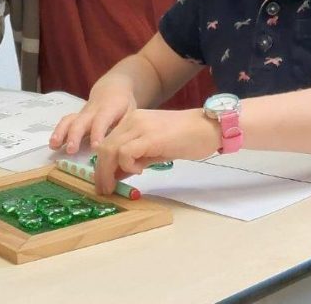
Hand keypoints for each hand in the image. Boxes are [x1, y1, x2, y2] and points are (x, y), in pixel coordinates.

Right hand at [49, 83, 136, 154]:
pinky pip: (65, 122)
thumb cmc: (124, 105)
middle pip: (81, 121)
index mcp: (109, 109)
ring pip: (69, 120)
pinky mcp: (76, 116)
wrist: (113, 88)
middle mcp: (92, 110)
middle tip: (71, 150)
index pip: (102, 120)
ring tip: (54, 146)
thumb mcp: (131, 113)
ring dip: (61, 133)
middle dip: (74, 135)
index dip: (98, 133)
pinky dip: (58, 132)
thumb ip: (125, 128)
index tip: (95, 147)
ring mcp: (82, 113)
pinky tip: (52, 145)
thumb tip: (123, 147)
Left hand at [92, 109, 219, 194]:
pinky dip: (126, 166)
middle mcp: (133, 120)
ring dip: (108, 172)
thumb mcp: (155, 148)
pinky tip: (139, 171)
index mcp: (133, 120)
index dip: (102, 165)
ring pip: (110, 150)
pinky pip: (124, 153)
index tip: (104, 182)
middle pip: (104, 147)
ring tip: (114, 186)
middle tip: (105, 190)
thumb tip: (118, 174)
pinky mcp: (149, 137)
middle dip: (101, 172)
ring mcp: (140, 127)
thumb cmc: (187, 139)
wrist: (208, 128)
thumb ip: (137, 158)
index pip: (108, 143)